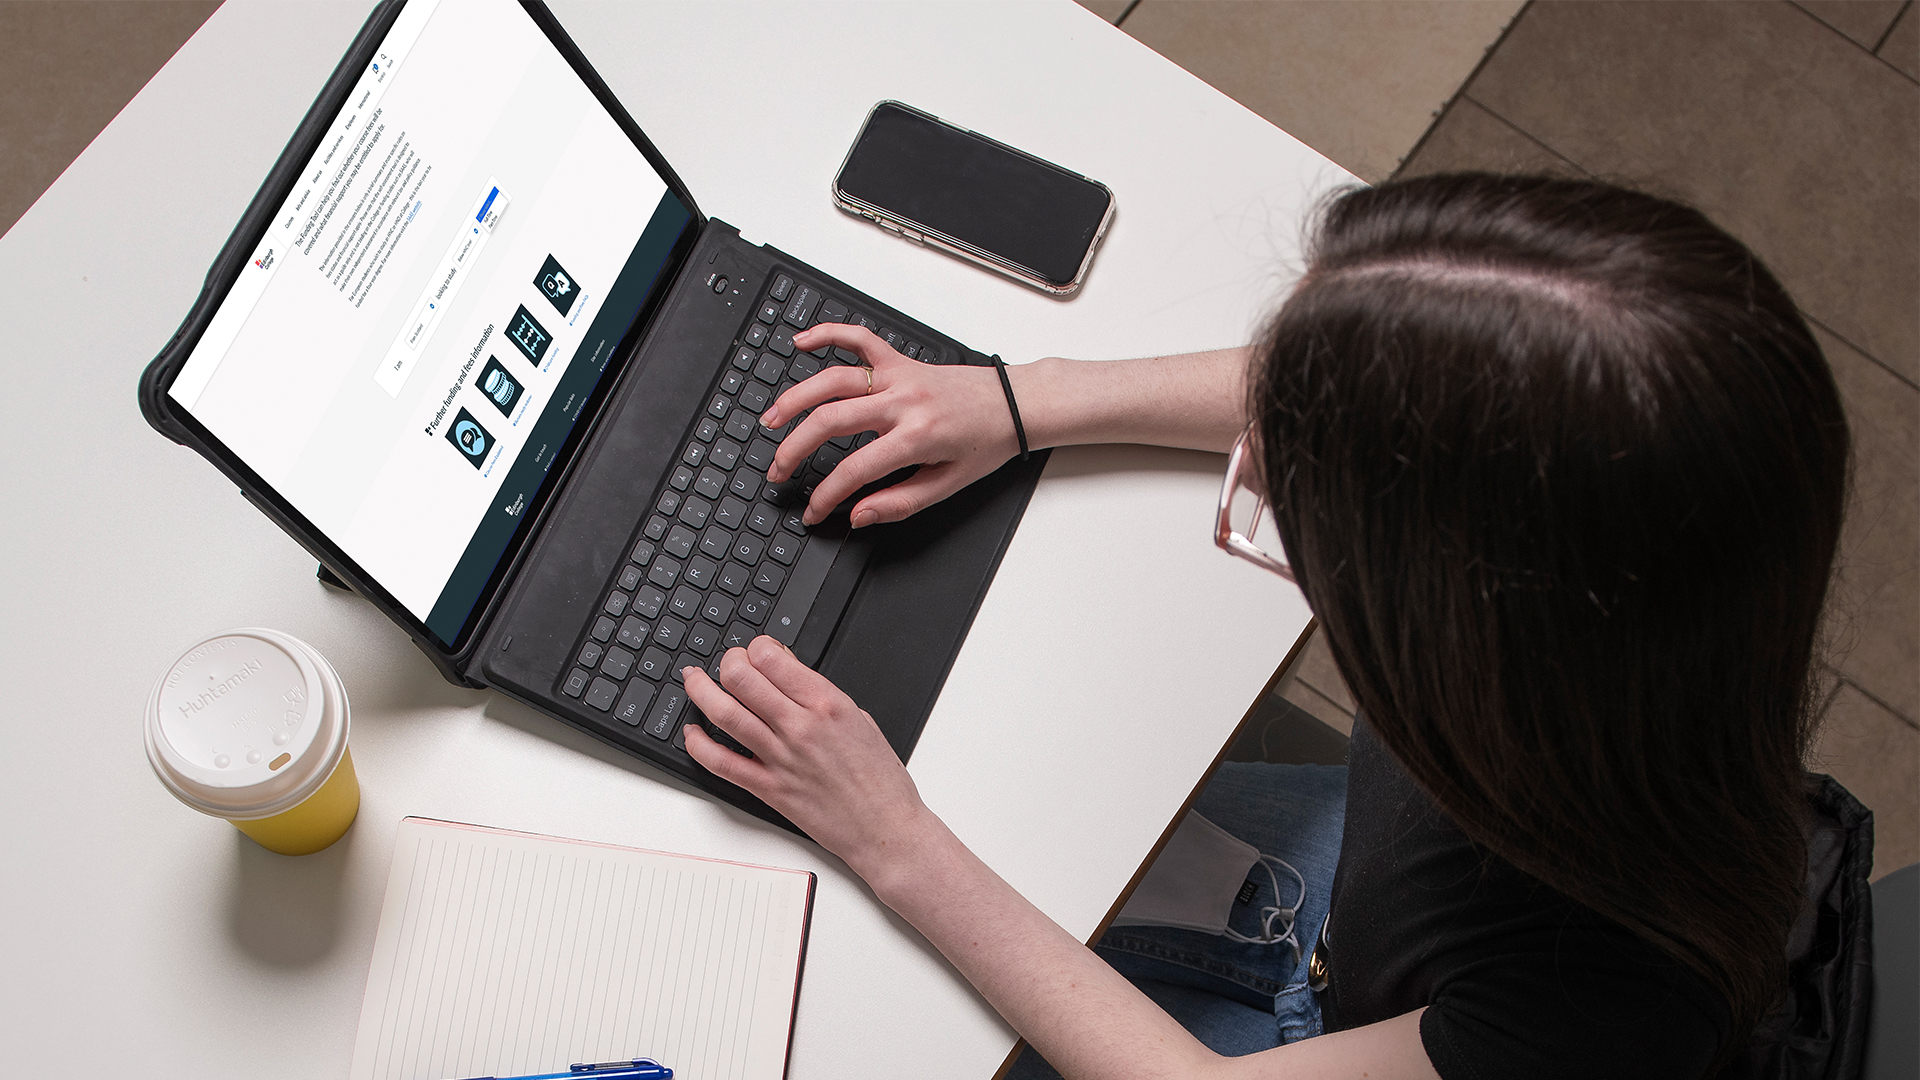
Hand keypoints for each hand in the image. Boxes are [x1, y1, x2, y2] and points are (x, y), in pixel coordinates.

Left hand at [680, 637, 929, 868]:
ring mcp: (781, 759)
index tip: (755, 651)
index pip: (772, 657)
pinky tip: (692, 733)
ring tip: (694, 681)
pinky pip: (721, 763)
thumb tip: (788, 672)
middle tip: (727, 664)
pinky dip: (698, 745)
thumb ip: (821, 695)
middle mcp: (800, 727)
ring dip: (701, 691)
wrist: (885, 829)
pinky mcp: (768, 789)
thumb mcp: (859, 719)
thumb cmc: (880, 779)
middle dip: (727, 662)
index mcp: (827, 704)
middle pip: (742, 678)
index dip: (756, 647)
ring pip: (725, 713)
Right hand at [760, 323, 1021, 526]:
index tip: (812, 511)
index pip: (855, 469)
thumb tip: (858, 514)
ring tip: (771, 420)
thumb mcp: (948, 485)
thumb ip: (900, 503)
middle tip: (779, 472)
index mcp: (916, 437)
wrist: (1015, 405)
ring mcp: (899, 376)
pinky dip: (828, 334)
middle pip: (831, 420)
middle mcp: (903, 402)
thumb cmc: (985, 443)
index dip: (825, 495)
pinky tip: (801, 343)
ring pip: (833, 379)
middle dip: (795, 449)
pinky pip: (859, 338)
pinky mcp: (901, 360)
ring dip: (795, 399)